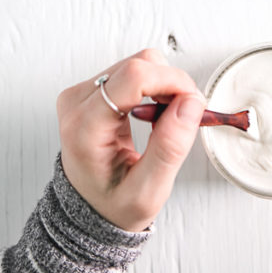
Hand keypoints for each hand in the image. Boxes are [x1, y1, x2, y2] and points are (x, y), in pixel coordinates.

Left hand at [56, 49, 206, 231]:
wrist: (90, 209)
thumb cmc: (113, 205)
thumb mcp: (147, 191)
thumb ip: (170, 148)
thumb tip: (191, 103)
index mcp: (84, 128)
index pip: (134, 76)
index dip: (173, 81)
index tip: (194, 103)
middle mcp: (78, 103)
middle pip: (139, 64)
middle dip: (172, 84)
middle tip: (182, 118)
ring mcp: (83, 93)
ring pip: (140, 63)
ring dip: (164, 86)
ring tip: (165, 120)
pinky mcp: (93, 90)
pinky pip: (135, 71)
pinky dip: (155, 87)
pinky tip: (154, 114)